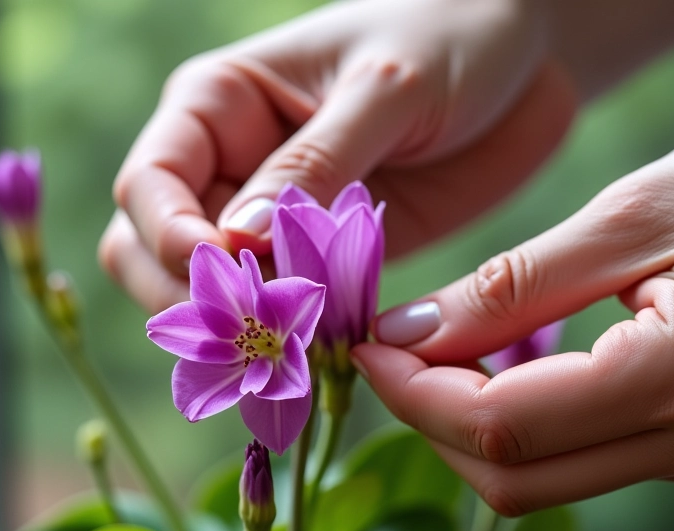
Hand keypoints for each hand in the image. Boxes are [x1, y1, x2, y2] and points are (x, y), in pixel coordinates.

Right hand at [98, 0, 575, 311]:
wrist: (523, 65)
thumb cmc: (452, 37)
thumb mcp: (382, 87)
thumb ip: (312, 165)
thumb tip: (239, 243)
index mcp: (219, 105)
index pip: (150, 186)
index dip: (170, 236)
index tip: (230, 266)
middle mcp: (233, 167)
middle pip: (156, 251)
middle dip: (192, 297)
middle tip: (256, 325)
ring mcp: (276, 220)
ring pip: (216, 292)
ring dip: (243, 327)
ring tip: (294, 346)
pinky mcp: (324, 257)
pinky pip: (288, 306)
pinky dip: (294, 335)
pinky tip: (323, 349)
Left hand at [351, 121, 673, 514]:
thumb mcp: (635, 216)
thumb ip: (514, 287)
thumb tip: (409, 331)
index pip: (499, 427)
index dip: (414, 393)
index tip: (368, 343)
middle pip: (510, 477)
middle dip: (429, 419)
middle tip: (393, 349)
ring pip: (537, 479)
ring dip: (465, 426)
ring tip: (435, 352)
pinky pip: (575, 459)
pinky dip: (513, 425)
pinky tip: (495, 368)